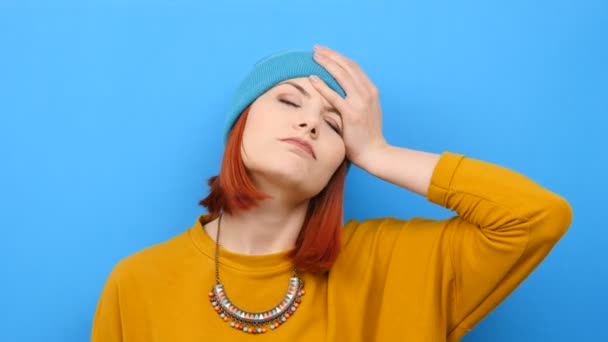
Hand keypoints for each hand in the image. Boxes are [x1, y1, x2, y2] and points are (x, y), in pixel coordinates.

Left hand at [309, 45, 387, 168]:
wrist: (375, 153)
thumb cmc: (367, 135)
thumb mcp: (367, 111)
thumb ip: (357, 99)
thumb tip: (343, 91)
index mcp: (371, 90)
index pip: (353, 67)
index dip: (338, 57)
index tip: (325, 51)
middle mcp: (367, 92)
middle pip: (347, 66)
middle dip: (331, 55)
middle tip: (316, 49)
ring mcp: (360, 102)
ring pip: (341, 75)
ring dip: (326, 63)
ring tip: (313, 57)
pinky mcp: (351, 113)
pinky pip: (334, 95)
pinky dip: (322, 85)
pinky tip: (312, 78)